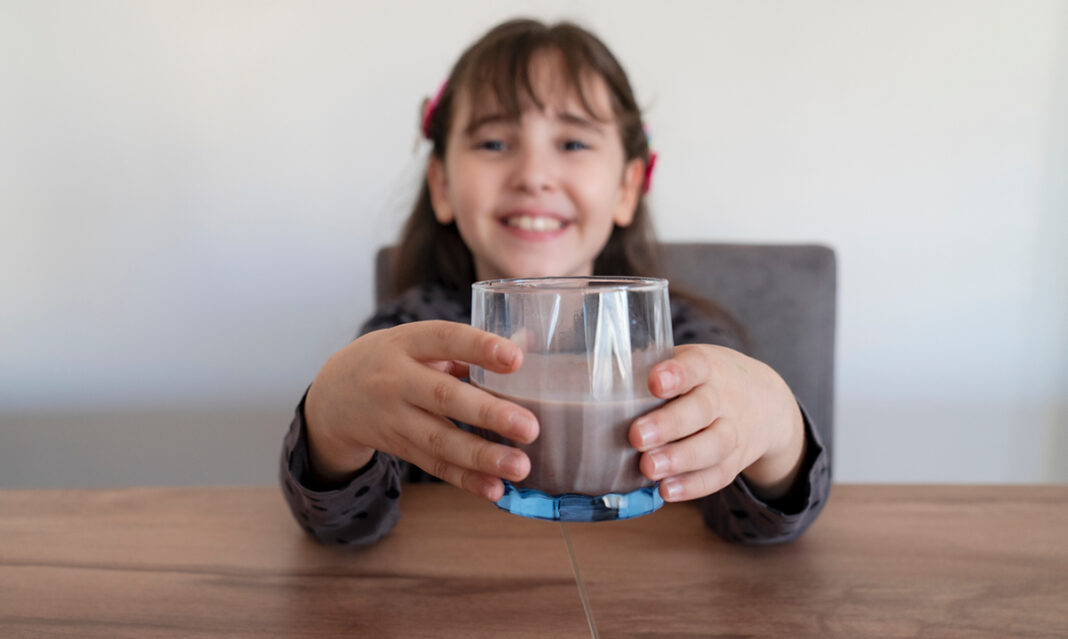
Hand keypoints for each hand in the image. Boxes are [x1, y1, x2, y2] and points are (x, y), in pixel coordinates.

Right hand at [304, 320, 539, 501]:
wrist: (333, 394)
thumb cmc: (393, 359)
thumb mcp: (419, 341)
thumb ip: (467, 347)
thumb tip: (526, 345)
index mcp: (407, 342)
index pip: (444, 340)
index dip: (479, 348)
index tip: (515, 359)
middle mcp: (396, 380)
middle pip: (443, 397)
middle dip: (488, 413)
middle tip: (530, 428)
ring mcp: (394, 418)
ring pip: (439, 440)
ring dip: (482, 457)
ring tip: (520, 467)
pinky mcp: (398, 447)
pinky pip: (433, 465)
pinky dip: (465, 480)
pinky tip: (495, 489)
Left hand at [628, 344, 805, 502]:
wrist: (765, 401)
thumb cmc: (701, 381)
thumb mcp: (685, 364)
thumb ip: (646, 371)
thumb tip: (588, 378)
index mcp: (706, 367)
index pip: (695, 366)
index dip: (677, 374)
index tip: (654, 382)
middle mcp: (724, 397)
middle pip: (703, 409)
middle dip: (670, 424)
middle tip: (636, 436)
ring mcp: (734, 430)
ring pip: (715, 444)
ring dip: (681, 459)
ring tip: (648, 468)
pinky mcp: (736, 460)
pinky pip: (719, 475)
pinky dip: (694, 486)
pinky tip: (667, 491)